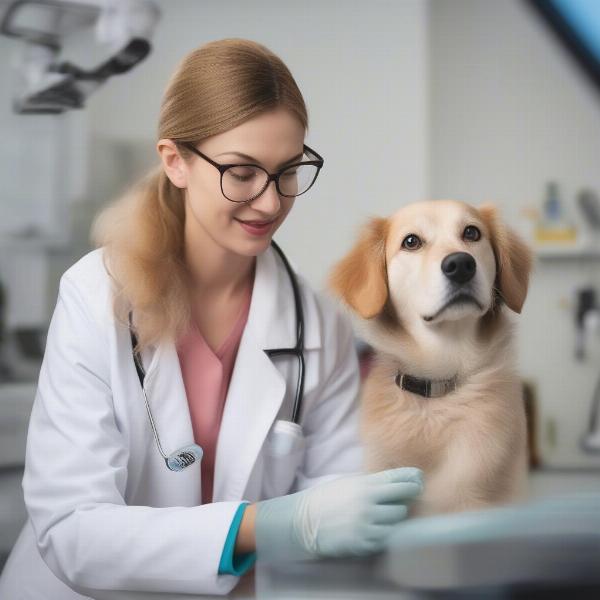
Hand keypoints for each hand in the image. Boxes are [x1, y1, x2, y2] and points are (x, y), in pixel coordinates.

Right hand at [255, 467, 422, 561]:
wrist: (306, 522)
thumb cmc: (328, 498)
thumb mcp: (350, 482)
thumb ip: (373, 482)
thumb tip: (400, 480)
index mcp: (364, 486)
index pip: (398, 481)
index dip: (412, 479)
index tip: (418, 479)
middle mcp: (368, 505)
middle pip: (402, 503)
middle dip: (404, 499)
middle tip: (405, 497)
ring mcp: (367, 526)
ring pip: (396, 521)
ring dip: (394, 517)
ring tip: (386, 512)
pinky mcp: (364, 543)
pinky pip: (386, 537)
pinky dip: (384, 531)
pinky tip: (377, 525)